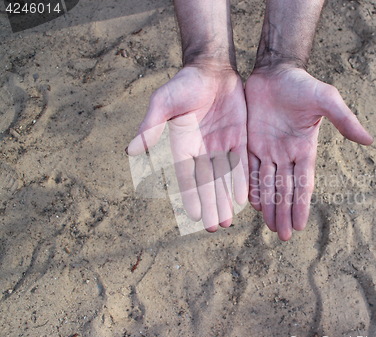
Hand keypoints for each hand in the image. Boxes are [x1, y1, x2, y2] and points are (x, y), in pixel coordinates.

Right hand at [127, 65, 247, 231]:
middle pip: (206, 183)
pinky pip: (240, 163)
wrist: (211, 69)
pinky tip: (244, 197)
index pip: (186, 177)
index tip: (195, 216)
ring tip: (228, 220)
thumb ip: (151, 125)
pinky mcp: (238, 138)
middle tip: (215, 226)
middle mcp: (201, 150)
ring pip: (223, 178)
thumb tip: (131, 150)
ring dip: (225, 199)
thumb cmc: (183, 84)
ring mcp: (220, 145)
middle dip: (211, 204)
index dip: (191, 197)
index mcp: (181, 145)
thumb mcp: (164, 102)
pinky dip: (241, 180)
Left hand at [245, 66, 372, 240]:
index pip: (304, 183)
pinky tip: (250, 204)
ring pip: (267, 184)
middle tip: (282, 236)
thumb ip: (345, 120)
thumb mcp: (326, 99)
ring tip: (269, 227)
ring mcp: (268, 150)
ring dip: (268, 205)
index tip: (300, 226)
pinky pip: (249, 170)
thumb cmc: (302, 84)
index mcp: (305, 149)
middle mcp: (286, 154)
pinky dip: (250, 187)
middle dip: (284, 212)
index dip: (301, 204)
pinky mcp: (251, 143)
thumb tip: (370, 140)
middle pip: (285, 189)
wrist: (275, 72)